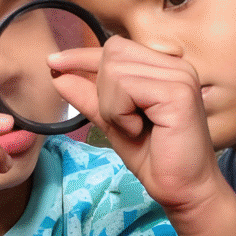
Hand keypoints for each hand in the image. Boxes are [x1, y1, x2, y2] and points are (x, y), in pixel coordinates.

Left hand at [48, 36, 235, 235]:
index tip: (53, 63)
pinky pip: (125, 87)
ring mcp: (180, 75)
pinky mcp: (179, 92)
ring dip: (111, 106)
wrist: (182, 190)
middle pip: (112, 52)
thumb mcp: (112, 122)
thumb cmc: (154, 158)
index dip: (83, 55)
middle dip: (103, 91)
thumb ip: (89, 96)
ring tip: (133, 128)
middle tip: (124, 121)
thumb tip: (59, 75)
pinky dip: (120, 113)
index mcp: (165, 67)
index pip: (116, 46)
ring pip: (115, 69)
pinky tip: (139, 130)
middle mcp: (176, 64)